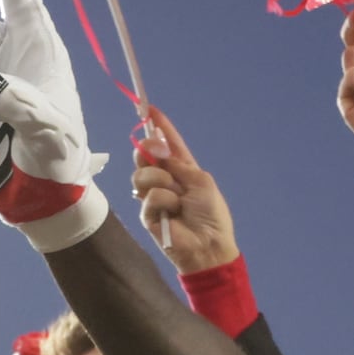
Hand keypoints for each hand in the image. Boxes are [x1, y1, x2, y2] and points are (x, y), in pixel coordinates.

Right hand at [129, 107, 237, 272]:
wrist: (208, 245)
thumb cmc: (211, 214)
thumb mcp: (201, 180)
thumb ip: (179, 163)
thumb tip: (157, 148)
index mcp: (182, 170)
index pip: (168, 144)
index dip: (159, 127)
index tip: (149, 109)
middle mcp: (165, 180)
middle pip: (145, 155)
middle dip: (149, 149)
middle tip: (158, 153)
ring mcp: (153, 196)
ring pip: (142, 173)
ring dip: (160, 180)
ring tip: (176, 197)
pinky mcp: (146, 214)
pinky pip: (148, 195)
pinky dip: (162, 200)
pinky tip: (171, 212)